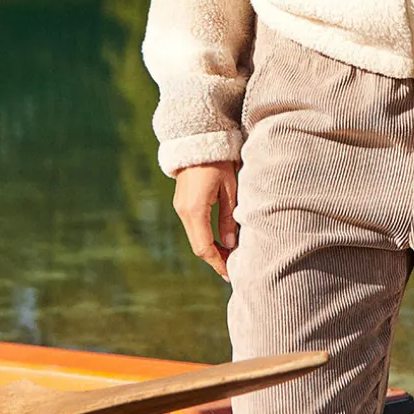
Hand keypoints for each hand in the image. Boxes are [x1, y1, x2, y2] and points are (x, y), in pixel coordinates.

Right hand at [173, 161, 239, 279]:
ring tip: (229, 256)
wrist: (197, 140)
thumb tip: (230, 245)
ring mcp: (181, 207)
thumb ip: (228, 218)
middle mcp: (183, 211)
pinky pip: (193, 227)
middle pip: (198, 246)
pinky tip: (219, 241)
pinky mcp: (182, 203)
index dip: (218, 262)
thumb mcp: (229, 189)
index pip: (205, 247)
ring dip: (211, 249)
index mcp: (195, 210)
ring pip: (195, 237)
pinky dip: (205, 238)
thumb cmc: (218, 162)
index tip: (230, 273)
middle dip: (215, 259)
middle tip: (233, 268)